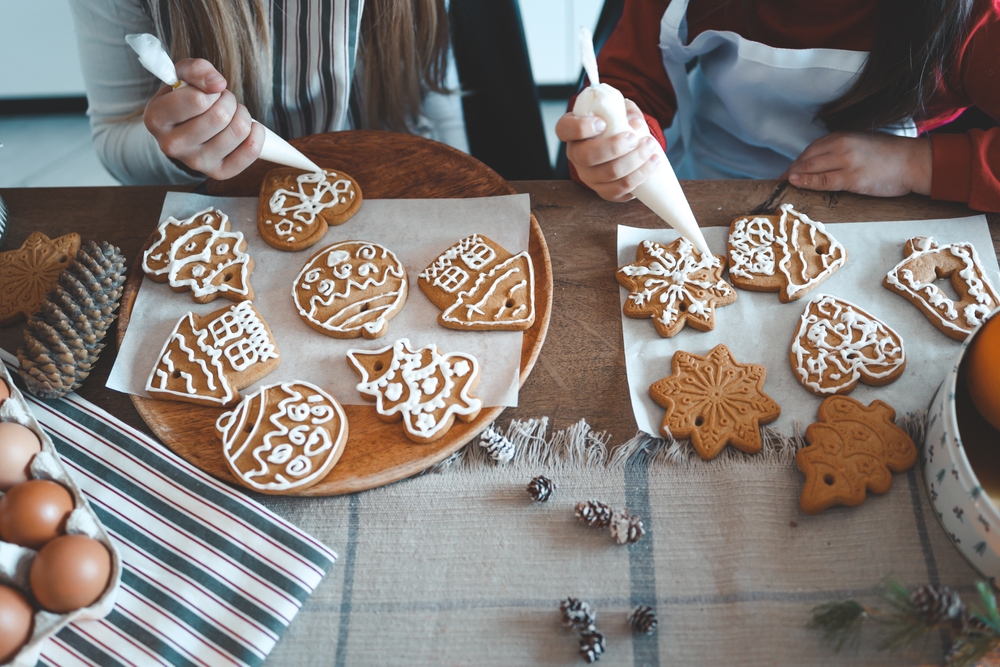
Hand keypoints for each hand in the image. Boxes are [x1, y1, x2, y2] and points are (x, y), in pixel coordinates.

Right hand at [143, 58, 263, 179]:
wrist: (185, 126)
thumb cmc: (183, 97)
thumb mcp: (182, 75)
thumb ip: (197, 69)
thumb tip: (218, 84)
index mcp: (156, 119)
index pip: (197, 100)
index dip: (211, 90)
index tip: (208, 91)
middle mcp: (172, 146)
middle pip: (220, 116)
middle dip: (228, 100)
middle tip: (222, 100)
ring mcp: (195, 162)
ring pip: (238, 131)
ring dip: (242, 114)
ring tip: (231, 113)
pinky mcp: (217, 172)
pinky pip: (251, 151)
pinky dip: (257, 134)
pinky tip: (249, 128)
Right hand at [556, 99, 662, 201]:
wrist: (621, 150)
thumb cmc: (614, 127)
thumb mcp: (617, 112)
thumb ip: (625, 111)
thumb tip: (635, 124)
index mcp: (572, 133)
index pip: (565, 130)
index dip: (581, 127)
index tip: (602, 122)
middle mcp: (576, 156)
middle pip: (587, 156)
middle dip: (614, 147)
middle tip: (634, 138)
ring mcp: (589, 177)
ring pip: (609, 173)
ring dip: (634, 160)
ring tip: (650, 146)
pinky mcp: (604, 191)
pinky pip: (621, 189)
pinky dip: (640, 175)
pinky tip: (652, 163)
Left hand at [785, 131, 931, 196]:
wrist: (914, 162)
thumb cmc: (890, 156)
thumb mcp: (861, 144)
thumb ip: (840, 150)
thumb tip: (819, 164)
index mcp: (843, 136)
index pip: (811, 149)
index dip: (796, 162)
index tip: (787, 172)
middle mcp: (841, 145)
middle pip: (806, 158)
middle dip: (791, 170)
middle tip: (779, 181)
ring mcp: (845, 161)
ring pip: (810, 168)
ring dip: (794, 177)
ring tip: (784, 185)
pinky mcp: (851, 177)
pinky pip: (822, 181)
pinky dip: (806, 182)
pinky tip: (796, 183)